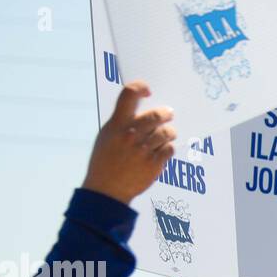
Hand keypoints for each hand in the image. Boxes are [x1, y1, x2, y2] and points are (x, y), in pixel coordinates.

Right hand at [82, 81, 175, 203]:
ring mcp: (143, 150)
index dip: (140, 87)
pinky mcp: (154, 164)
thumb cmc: (106, 160)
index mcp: (116, 124)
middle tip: (169, 113)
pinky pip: (169, 149)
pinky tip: (165, 148)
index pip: (129, 94)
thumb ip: (122, 121)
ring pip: (166, 132)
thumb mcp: (107, 135)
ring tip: (170, 132)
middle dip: (165, 113)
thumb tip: (143, 109)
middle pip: (156, 115)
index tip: (147, 90)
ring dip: (170, 131)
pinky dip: (169, 147)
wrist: (106, 189)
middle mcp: (130, 135)